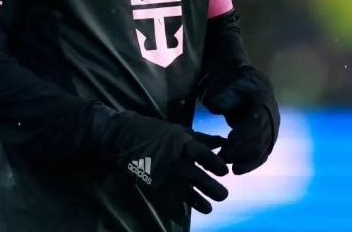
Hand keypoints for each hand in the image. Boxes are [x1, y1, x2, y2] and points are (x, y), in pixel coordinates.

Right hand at [103, 110, 228, 214]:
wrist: (125, 137)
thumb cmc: (157, 132)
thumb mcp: (181, 131)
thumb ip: (203, 138)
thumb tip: (224, 141)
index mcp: (183, 144)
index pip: (203, 155)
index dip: (215, 164)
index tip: (225, 172)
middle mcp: (175, 161)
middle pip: (197, 177)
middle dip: (211, 188)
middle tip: (224, 196)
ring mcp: (163, 175)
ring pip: (184, 192)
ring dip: (197, 202)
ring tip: (209, 209)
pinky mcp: (151, 186)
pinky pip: (164, 202)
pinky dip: (174, 212)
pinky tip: (183, 220)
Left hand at [206, 72, 279, 174]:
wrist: (256, 95)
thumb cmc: (243, 94)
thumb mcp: (234, 90)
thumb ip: (226, 97)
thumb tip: (216, 105)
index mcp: (265, 106)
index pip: (256, 123)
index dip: (244, 133)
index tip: (228, 139)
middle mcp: (271, 122)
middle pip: (258, 140)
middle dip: (240, 149)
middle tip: (221, 155)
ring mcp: (271, 134)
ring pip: (260, 151)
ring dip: (243, 159)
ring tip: (224, 162)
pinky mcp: (267, 144)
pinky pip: (261, 157)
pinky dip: (250, 165)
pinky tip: (236, 170)